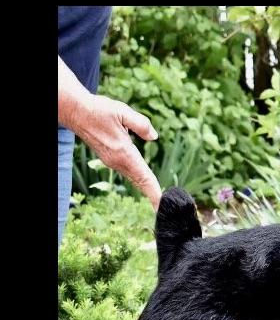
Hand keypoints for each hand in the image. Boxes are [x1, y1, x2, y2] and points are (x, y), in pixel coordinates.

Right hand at [64, 93, 161, 209]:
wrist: (74, 112)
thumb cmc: (97, 110)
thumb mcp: (122, 112)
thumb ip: (141, 124)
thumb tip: (154, 137)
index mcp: (123, 153)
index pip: (144, 176)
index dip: (154, 192)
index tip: (162, 206)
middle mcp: (118, 161)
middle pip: (140, 182)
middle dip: (153, 196)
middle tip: (166, 209)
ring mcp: (112, 161)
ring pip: (134, 178)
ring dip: (147, 188)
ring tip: (160, 200)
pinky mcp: (110, 158)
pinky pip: (129, 172)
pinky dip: (139, 179)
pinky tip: (146, 182)